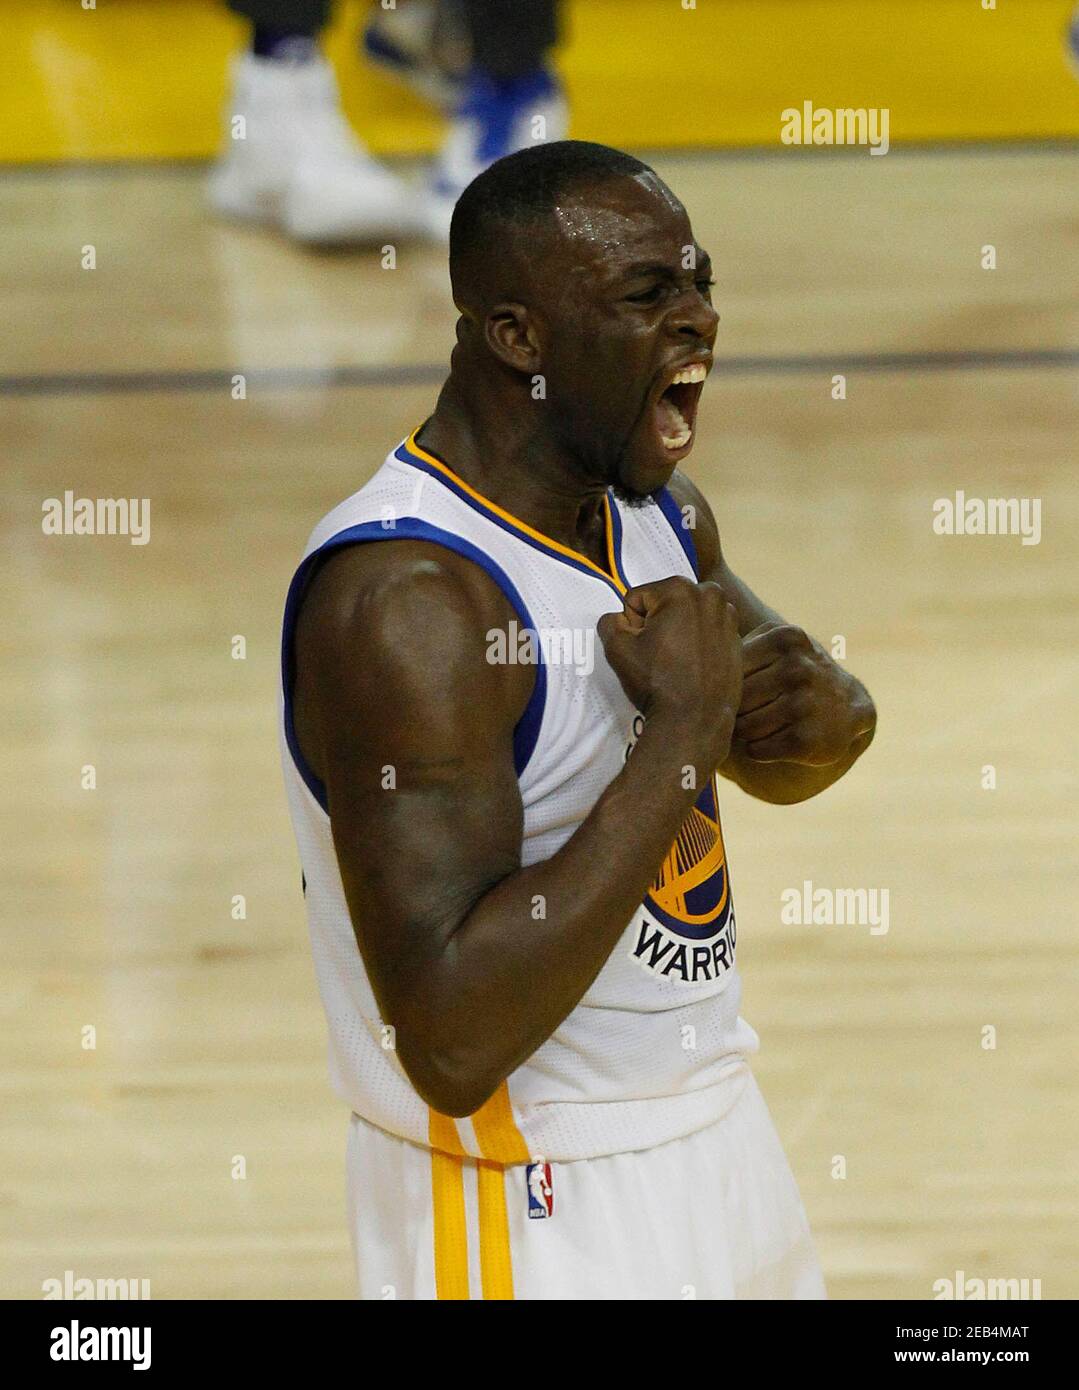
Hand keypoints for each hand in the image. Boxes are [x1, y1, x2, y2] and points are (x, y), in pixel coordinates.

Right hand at [598, 577, 742, 768]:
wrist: (695, 719)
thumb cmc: (657, 681)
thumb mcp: (617, 649)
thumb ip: (609, 622)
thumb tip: (618, 619)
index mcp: (680, 588)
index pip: (637, 599)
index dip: (632, 625)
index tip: (642, 648)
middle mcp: (710, 594)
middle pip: (665, 604)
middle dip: (657, 624)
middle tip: (657, 655)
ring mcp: (728, 616)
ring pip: (686, 617)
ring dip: (677, 632)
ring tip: (675, 661)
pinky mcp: (737, 638)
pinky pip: (705, 633)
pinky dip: (696, 644)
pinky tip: (692, 666)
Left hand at [733, 622, 868, 765]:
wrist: (847, 708)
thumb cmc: (795, 673)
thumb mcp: (777, 643)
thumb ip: (738, 639)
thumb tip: (693, 647)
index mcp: (785, 638)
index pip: (730, 668)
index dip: (728, 682)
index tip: (741, 686)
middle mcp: (798, 669)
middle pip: (735, 698)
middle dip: (736, 709)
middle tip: (750, 709)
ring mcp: (804, 705)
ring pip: (743, 726)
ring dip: (745, 731)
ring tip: (763, 723)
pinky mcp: (806, 741)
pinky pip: (756, 750)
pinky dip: (757, 749)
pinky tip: (774, 739)